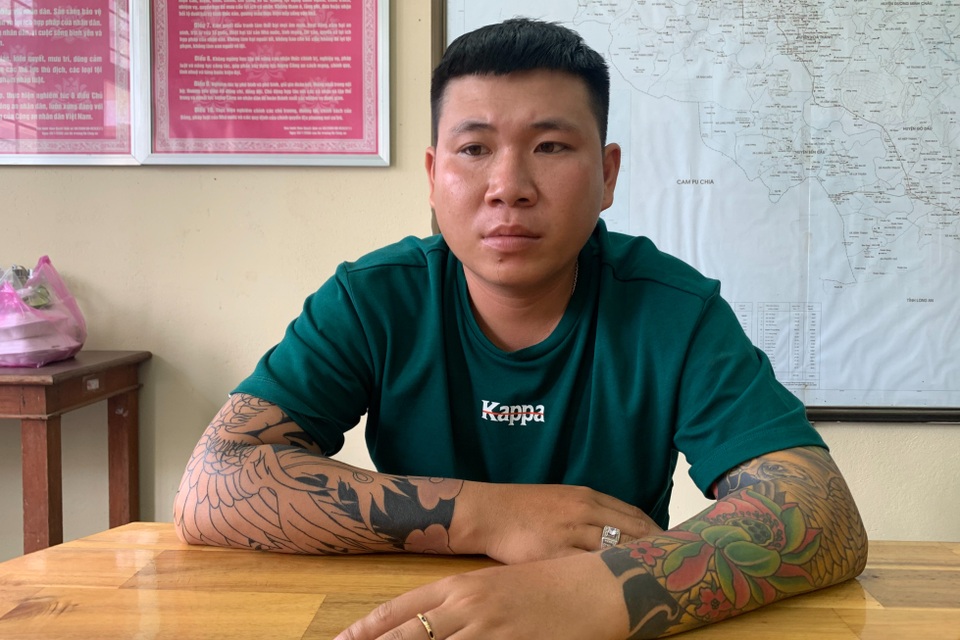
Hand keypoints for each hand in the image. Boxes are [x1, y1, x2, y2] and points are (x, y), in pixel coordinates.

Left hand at [334, 552, 626, 639]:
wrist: (601, 581)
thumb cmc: (552, 582)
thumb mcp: (500, 589)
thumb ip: (466, 607)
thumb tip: (439, 627)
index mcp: (461, 587)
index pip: (400, 610)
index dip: (366, 628)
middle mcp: (466, 606)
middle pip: (405, 635)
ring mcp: (487, 628)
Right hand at [453, 482, 661, 563]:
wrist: (490, 512)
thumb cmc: (524, 507)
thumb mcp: (563, 498)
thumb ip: (591, 511)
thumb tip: (620, 528)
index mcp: (587, 497)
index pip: (634, 515)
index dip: (656, 533)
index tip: (671, 548)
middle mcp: (583, 511)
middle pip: (632, 532)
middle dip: (655, 550)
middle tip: (673, 567)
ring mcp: (569, 532)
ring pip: (615, 549)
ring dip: (637, 564)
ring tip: (654, 580)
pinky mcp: (554, 554)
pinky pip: (587, 567)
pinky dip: (606, 576)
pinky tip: (618, 587)